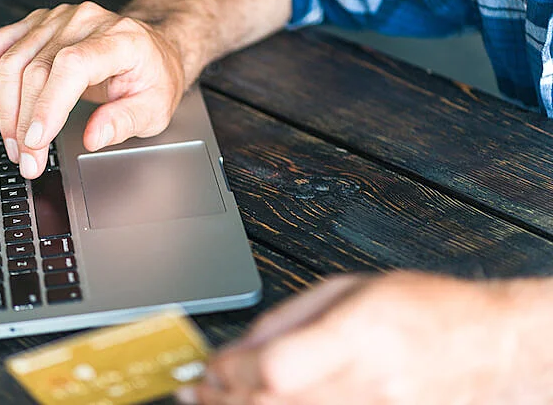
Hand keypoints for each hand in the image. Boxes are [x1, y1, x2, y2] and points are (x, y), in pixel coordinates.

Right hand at [0, 2, 185, 178]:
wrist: (152, 50)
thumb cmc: (153, 78)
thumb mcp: (156, 108)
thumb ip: (125, 121)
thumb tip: (93, 137)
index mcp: (119, 39)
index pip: (72, 65)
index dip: (49, 104)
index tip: (37, 141)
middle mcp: (84, 22)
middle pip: (37, 69)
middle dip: (26, 124)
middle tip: (29, 162)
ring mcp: (57, 20)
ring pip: (12, 61)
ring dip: (6, 111)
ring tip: (15, 148)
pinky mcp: (37, 25)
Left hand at [179, 272, 551, 403]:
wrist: (486, 349)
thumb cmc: (424, 312)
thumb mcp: (348, 290)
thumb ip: (286, 320)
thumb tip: (237, 348)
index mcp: (357, 336)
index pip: (273, 367)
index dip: (229, 371)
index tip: (209, 364)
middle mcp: (364, 384)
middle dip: (221, 400)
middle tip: (197, 390)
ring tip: (216, 401)